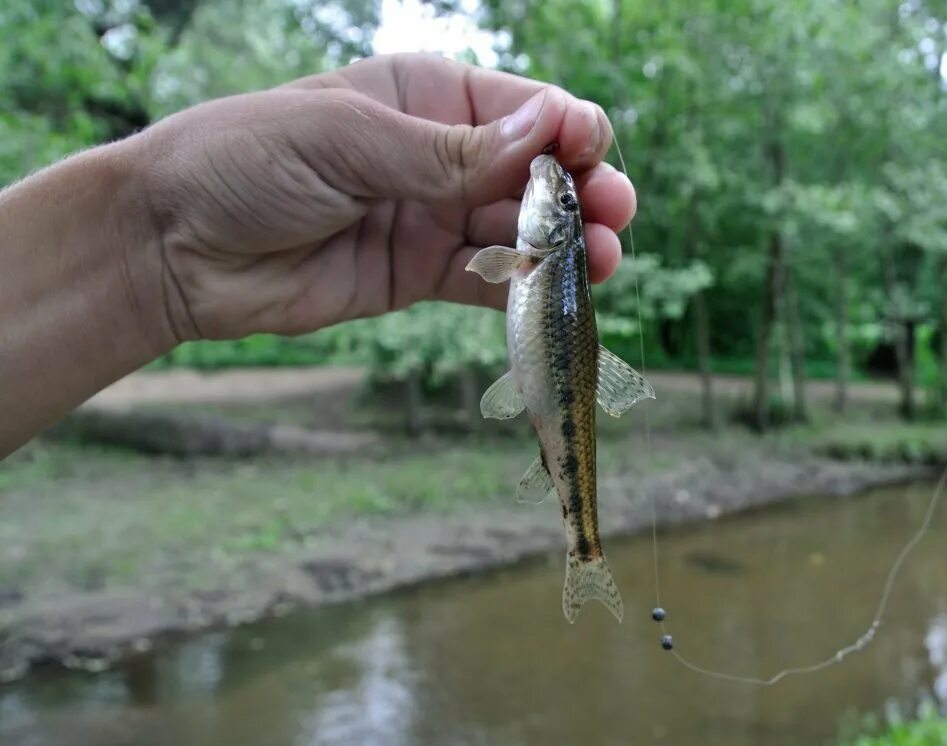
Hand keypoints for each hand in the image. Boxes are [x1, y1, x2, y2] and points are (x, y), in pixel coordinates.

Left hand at [132, 53, 636, 340]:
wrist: (175, 246)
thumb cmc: (246, 161)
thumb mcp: (348, 139)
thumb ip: (448, 152)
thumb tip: (546, 134)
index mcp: (424, 96)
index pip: (523, 109)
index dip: (568, 130)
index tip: (591, 155)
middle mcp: (438, 155)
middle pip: (534, 172)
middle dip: (581, 191)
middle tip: (616, 215)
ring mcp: (430, 216)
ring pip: (519, 229)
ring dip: (565, 245)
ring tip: (606, 262)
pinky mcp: (417, 274)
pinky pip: (484, 279)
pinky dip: (521, 286)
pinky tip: (556, 291)